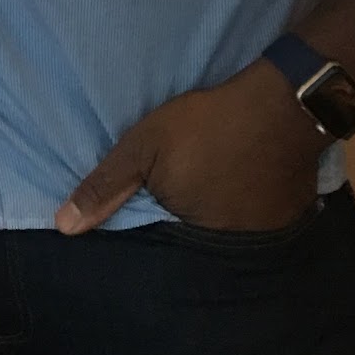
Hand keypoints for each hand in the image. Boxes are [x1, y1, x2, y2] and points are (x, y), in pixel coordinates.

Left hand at [55, 61, 324, 237]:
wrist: (283, 104)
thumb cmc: (207, 125)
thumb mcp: (144, 148)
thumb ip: (105, 187)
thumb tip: (64, 227)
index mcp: (191, 237)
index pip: (162, 249)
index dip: (154, 227)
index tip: (152, 209)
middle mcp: (231, 248)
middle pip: (197, 244)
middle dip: (188, 226)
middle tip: (188, 194)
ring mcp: (266, 236)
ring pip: (229, 234)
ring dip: (220, 217)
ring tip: (213, 190)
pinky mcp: (290, 219)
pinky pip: (260, 222)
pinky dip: (248, 208)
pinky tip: (242, 185)